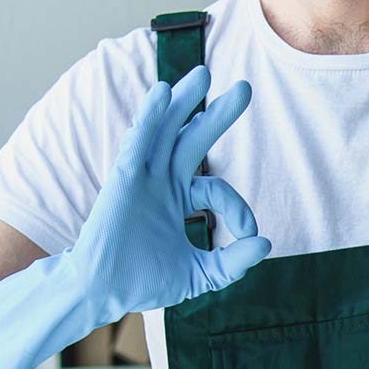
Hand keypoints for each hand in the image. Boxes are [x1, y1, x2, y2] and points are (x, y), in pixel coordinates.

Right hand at [0, 65, 270, 368]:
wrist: (101, 294)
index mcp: (180, 197)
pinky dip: (149, 116)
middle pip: (194, 138)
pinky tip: (161, 92)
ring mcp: (143, 177)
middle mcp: (163, 181)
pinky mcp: (123, 179)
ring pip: (167, 130)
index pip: (218, 190)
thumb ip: (233, 262)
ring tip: (203, 74)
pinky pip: (138, 142)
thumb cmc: (144, 282)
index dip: (239, 210)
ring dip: (184, 101)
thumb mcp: (200, 275)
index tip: (247, 235)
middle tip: (245, 88)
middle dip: (218, 114)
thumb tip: (266, 244)